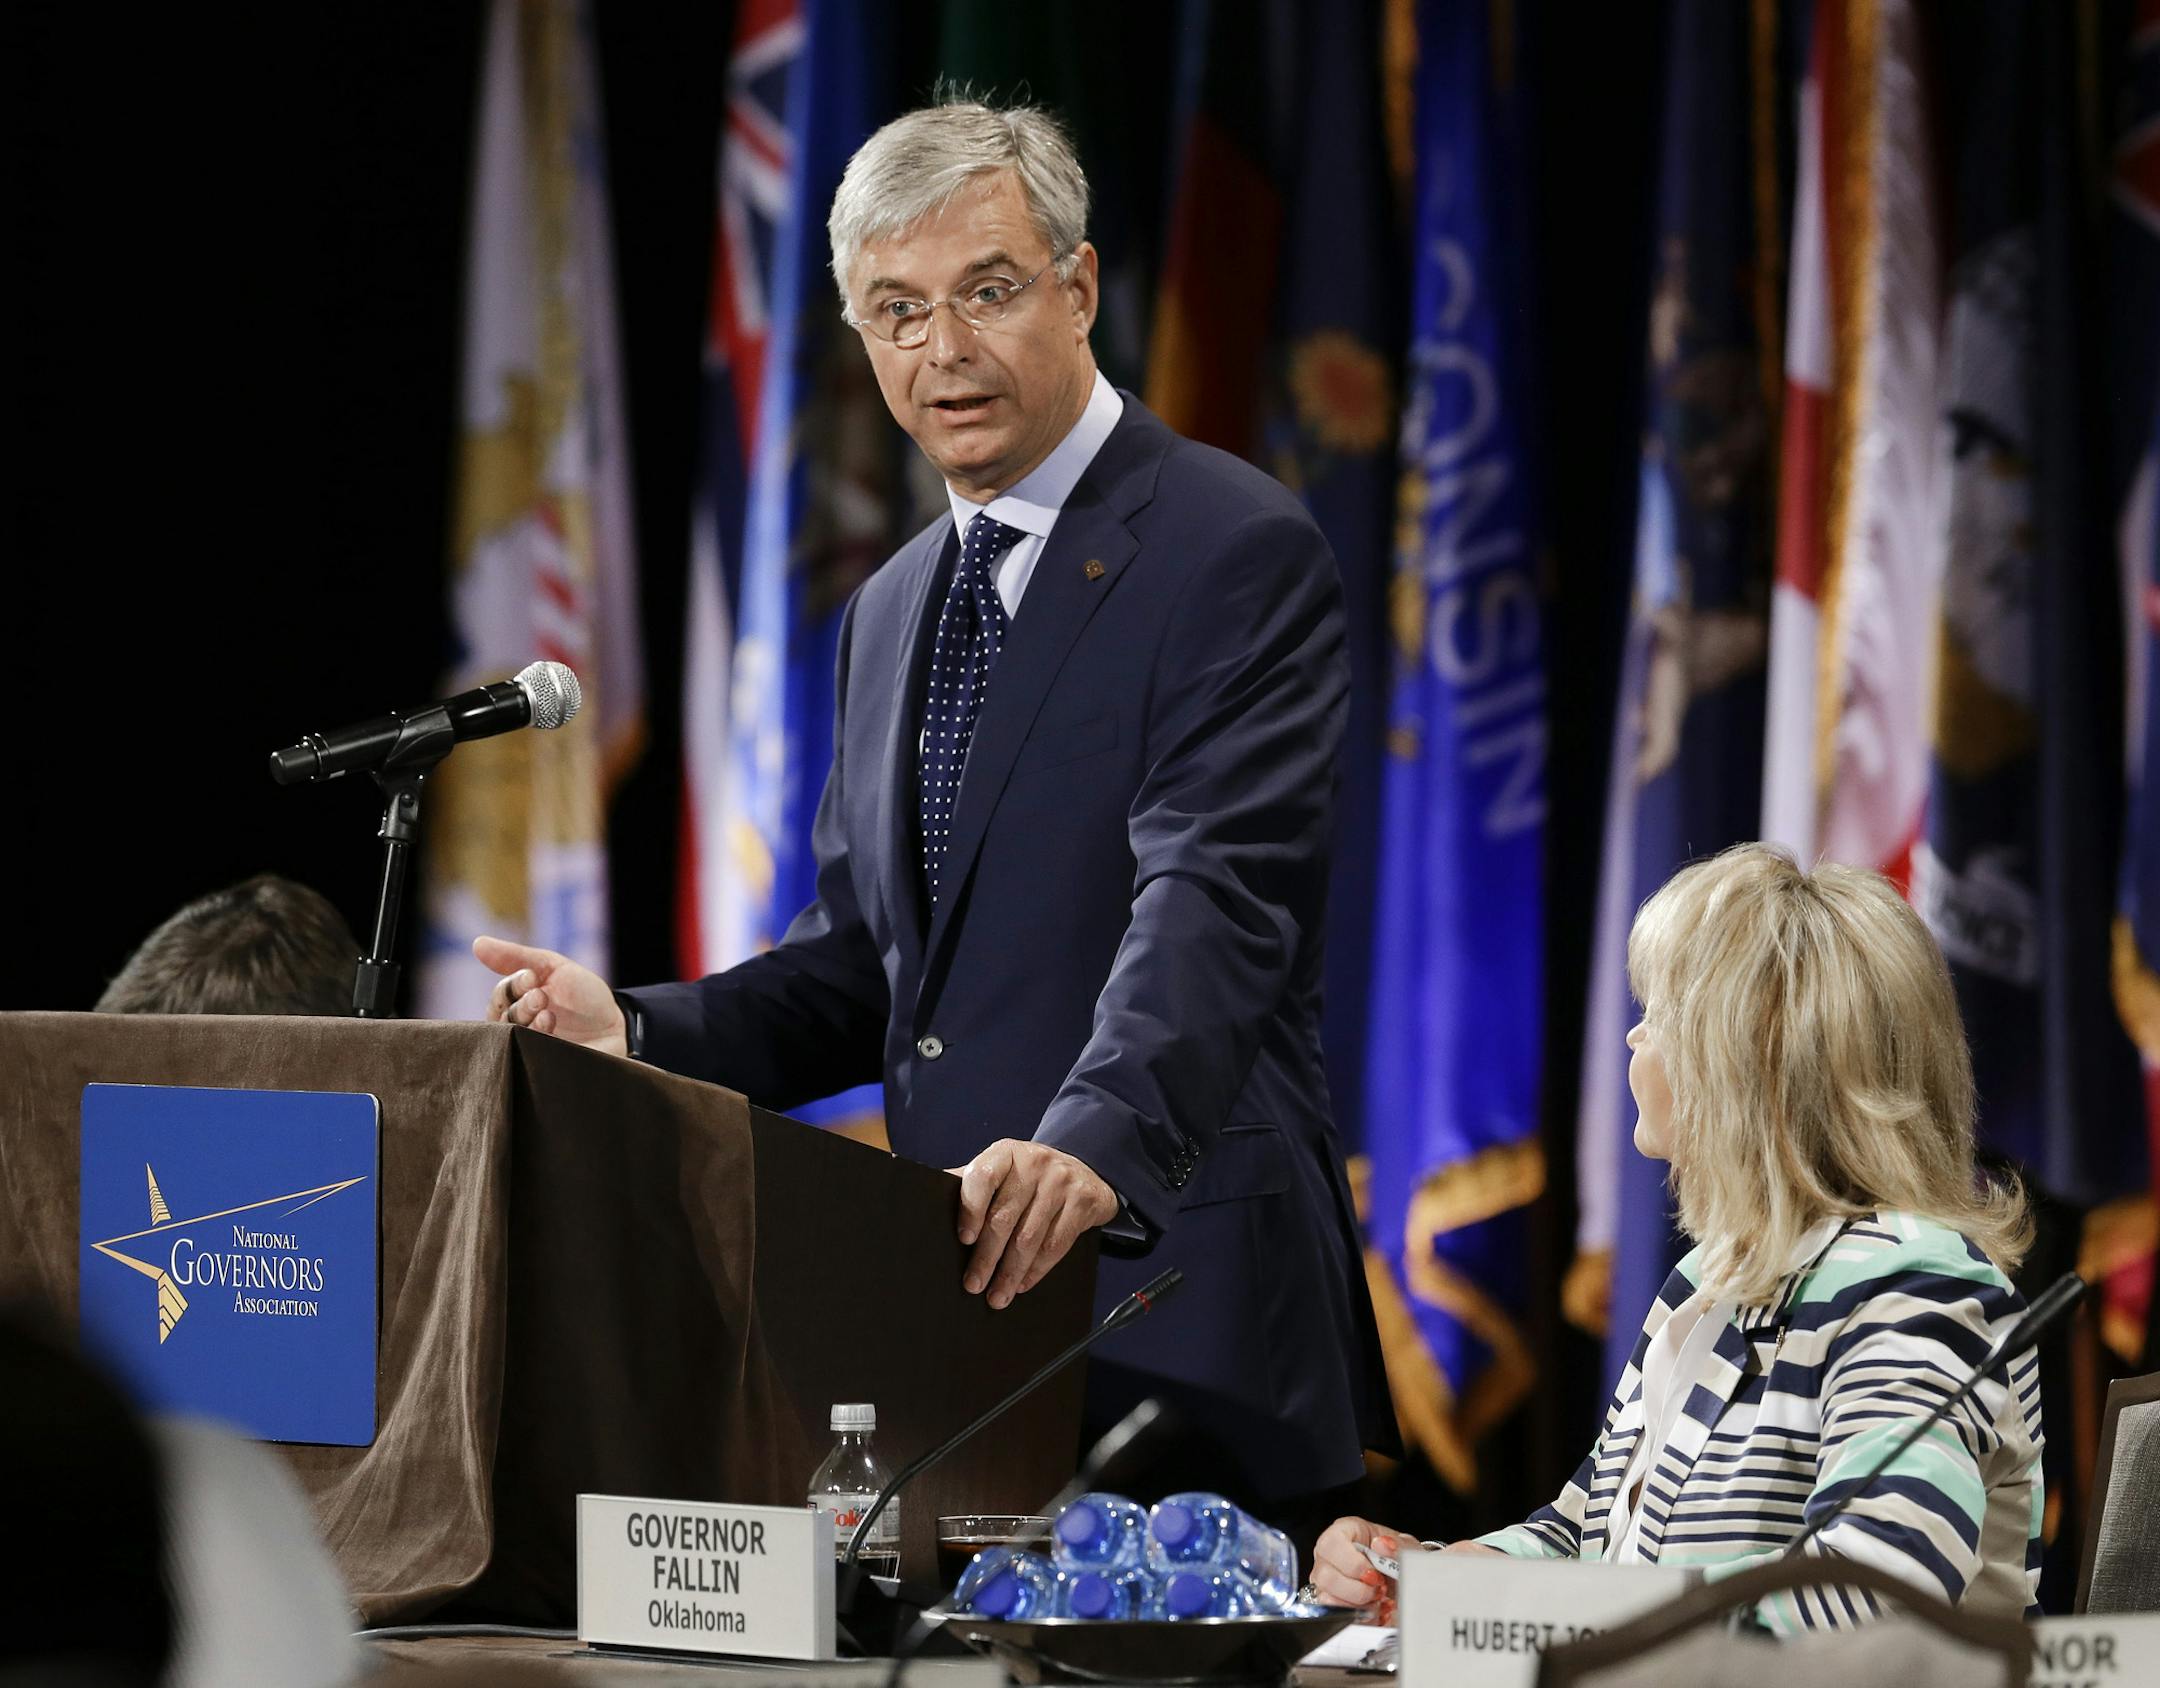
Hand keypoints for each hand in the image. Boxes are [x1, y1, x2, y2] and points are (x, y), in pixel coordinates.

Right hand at [473, 935, 627, 1055]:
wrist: (617, 1027)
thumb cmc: (585, 997)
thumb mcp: (553, 967)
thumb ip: (516, 957)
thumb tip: (476, 942)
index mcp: (519, 1001)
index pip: (500, 994)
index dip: (512, 985)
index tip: (531, 976)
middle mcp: (519, 1025)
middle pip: (501, 1016)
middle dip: (519, 1003)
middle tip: (540, 996)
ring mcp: (528, 1046)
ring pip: (510, 1036)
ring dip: (525, 1019)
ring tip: (546, 1010)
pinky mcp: (538, 1064)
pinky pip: (525, 1053)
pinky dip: (535, 1035)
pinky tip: (549, 1025)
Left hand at [948, 1140, 1118, 1309]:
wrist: (1084, 1170)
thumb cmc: (1028, 1178)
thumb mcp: (1002, 1171)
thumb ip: (972, 1186)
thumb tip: (927, 1207)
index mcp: (1005, 1153)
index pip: (983, 1177)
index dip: (971, 1209)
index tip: (964, 1239)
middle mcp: (1034, 1162)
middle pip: (1005, 1216)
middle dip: (987, 1257)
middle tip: (974, 1284)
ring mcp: (1061, 1180)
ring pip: (1030, 1237)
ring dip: (1011, 1272)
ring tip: (997, 1296)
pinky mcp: (1083, 1200)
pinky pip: (1056, 1244)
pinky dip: (1037, 1270)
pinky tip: (1023, 1283)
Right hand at [1310, 1518, 1423, 1619]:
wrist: (1404, 1581)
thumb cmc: (1398, 1558)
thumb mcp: (1406, 1548)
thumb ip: (1398, 1545)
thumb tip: (1382, 1544)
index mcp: (1344, 1533)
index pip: (1331, 1543)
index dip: (1352, 1563)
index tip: (1374, 1574)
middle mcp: (1329, 1556)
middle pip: (1325, 1576)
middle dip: (1358, 1590)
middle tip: (1379, 1589)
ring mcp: (1326, 1581)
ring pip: (1327, 1599)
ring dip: (1359, 1606)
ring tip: (1379, 1600)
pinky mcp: (1330, 1604)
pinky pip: (1337, 1617)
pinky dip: (1361, 1618)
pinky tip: (1375, 1610)